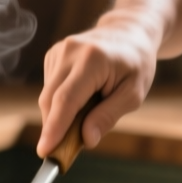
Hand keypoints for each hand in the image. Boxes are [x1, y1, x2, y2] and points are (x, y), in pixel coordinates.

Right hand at [37, 13, 158, 154]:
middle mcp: (70, 51)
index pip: (66, 100)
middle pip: (51, 100)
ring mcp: (58, 51)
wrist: (129, 32)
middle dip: (54, 128)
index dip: (54, 128)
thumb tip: (86, 140)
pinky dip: (61, 102)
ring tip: (89, 111)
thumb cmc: (136, 64)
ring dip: (61, 114)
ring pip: (48, 96)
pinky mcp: (52, 55)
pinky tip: (82, 97)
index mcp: (92, 60)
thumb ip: (109, 116)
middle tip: (66, 151)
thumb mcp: (133, 93)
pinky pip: (50, 88)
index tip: (45, 151)